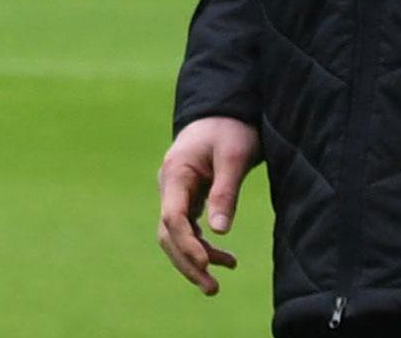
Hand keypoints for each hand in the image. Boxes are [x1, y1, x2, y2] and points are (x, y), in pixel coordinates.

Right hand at [156, 116, 259, 294]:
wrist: (225, 111)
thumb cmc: (231, 130)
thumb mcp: (234, 157)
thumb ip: (225, 192)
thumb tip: (220, 231)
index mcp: (176, 172)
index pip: (172, 216)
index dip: (187, 243)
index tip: (207, 264)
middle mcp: (169, 184)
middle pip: (167, 232)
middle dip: (186, 262)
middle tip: (211, 288)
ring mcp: (176, 192)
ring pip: (174, 234)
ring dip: (192, 260)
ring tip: (217, 284)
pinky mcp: (187, 197)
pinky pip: (187, 229)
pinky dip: (202, 246)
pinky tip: (225, 259)